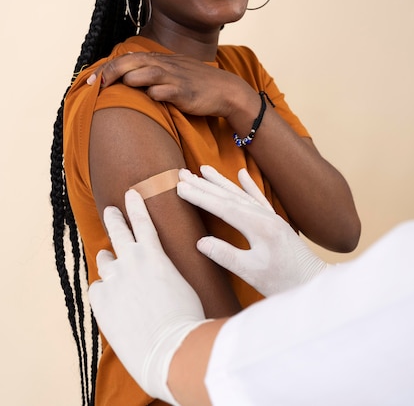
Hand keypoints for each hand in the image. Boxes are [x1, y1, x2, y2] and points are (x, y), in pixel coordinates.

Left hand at [87, 51, 248, 117]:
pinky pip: (166, 91)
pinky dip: (155, 93)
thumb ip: (152, 72)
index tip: (90, 80)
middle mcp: (166, 66)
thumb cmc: (198, 84)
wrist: (226, 91)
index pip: (128, 58)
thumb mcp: (173, 72)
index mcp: (161, 61)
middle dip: (111, 71)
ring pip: (148, 72)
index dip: (107, 67)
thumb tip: (128, 76)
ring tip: (114, 87)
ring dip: (130, 78)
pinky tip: (148, 98)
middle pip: (133, 62)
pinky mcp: (186, 93)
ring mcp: (176, 78)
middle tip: (95, 84)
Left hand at [88, 189, 207, 404]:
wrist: (168, 349)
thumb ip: (164, 273)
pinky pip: (98, 289)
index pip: (143, 222)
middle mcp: (131, 261)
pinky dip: (104, 291)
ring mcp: (113, 280)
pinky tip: (112, 301)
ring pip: (104, 261)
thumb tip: (157, 274)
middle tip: (110, 211)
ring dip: (107, 259)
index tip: (130, 193)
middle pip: (118, 232)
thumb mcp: (182, 286)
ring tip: (107, 259)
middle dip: (114, 218)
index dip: (136, 206)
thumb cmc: (185, 320)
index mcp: (155, 255)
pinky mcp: (100, 300)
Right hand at [177, 166, 328, 295]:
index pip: (222, 207)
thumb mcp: (252, 273)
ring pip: (241, 194)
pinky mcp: (276, 223)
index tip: (180, 187)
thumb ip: (226, 256)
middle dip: (204, 185)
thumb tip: (200, 242)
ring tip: (203, 169)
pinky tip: (242, 174)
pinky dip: (249, 186)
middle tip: (182, 173)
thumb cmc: (284, 282)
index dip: (200, 196)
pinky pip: (259, 198)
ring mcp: (272, 218)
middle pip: (229, 196)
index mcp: (259, 227)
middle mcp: (265, 217)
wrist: (314, 284)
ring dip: (221, 182)